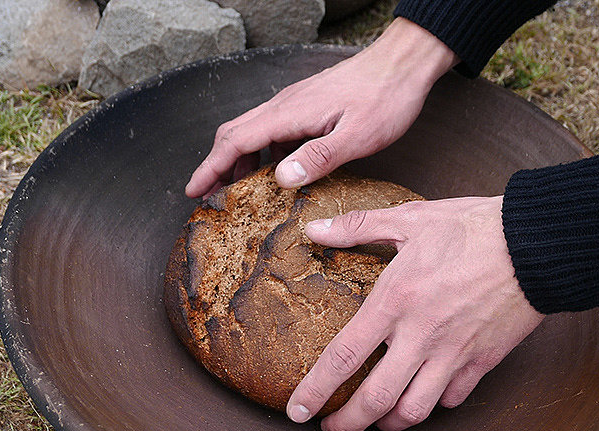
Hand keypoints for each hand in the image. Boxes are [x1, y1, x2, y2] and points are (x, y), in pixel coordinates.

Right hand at [184, 18, 458, 197]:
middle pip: (235, 134)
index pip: (236, 141)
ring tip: (239, 193)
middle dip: (216, 166)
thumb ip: (318, 157)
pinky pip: (273, 131)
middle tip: (209, 197)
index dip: (211, 168)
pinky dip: (263, 154)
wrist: (403, 64)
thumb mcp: (357, 136)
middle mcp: (285, 106)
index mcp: (290, 113)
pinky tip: (275, 174)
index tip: (194, 190)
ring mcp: (295, 105)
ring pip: (253, 133)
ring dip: (239, 161)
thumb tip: (281, 179)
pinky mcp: (308, 107)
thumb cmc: (386, 98)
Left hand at [285, 196, 545, 430]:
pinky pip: (452, 398)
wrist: (536, 244)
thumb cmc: (472, 228)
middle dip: (348, 426)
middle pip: (375, 400)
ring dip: (390, 423)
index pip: (343, 357)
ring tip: (377, 422)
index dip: (315, 392)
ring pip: (415, 411)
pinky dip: (435, 404)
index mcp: (395, 301)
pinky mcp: (483, 360)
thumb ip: (358, 227)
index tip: (297, 412)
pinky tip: (425, 395)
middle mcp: (420, 336)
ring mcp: (453, 353)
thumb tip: (315, 230)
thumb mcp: (411, 219)